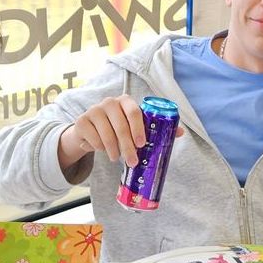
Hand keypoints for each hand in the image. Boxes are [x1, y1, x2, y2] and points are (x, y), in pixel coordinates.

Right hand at [56, 96, 181, 178]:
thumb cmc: (119, 126)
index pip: (134, 111)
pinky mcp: (81, 121)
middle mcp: (109, 102)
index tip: (142, 145)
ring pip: (107, 135)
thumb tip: (181, 132)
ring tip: (117, 158)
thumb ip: (155, 128)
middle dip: (128, 147)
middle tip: (133, 162)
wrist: (91, 129)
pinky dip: (99, 148)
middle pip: (121, 127)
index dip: (139, 128)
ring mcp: (94, 110)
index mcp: (125, 101)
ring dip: (113, 151)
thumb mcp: (135, 126)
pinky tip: (102, 149)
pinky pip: (94, 139)